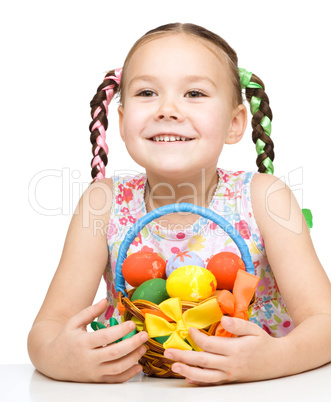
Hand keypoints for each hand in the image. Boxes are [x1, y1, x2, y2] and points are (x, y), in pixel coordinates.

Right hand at [47, 300, 148, 382]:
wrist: (53, 362)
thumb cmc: (65, 339)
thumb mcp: (74, 322)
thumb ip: (90, 312)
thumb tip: (105, 301)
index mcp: (83, 343)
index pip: (105, 337)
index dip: (120, 331)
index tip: (132, 323)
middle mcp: (88, 359)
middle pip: (114, 353)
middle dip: (132, 344)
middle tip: (144, 335)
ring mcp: (93, 371)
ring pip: (117, 368)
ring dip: (133, 358)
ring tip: (143, 348)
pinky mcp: (96, 380)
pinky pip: (114, 380)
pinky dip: (128, 374)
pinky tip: (138, 366)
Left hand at [164, 316, 280, 384]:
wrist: (279, 362)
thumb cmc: (264, 342)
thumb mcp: (254, 329)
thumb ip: (238, 324)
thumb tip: (223, 319)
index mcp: (235, 349)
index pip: (210, 344)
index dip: (197, 337)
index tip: (189, 328)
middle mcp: (230, 364)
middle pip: (203, 361)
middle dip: (184, 356)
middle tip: (168, 352)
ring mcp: (230, 374)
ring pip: (205, 376)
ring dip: (188, 371)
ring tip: (174, 366)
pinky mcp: (230, 380)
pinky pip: (212, 383)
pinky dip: (199, 381)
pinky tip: (188, 378)